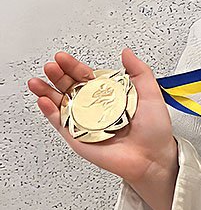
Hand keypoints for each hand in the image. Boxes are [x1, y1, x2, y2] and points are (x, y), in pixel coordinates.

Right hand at [28, 49, 178, 209]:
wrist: (153, 156)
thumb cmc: (154, 130)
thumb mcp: (150, 93)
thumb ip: (139, 71)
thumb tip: (127, 53)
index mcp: (108, 94)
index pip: (85, 76)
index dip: (73, 66)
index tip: (63, 58)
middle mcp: (94, 107)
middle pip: (69, 87)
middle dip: (57, 76)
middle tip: (51, 66)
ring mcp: (84, 121)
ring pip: (60, 104)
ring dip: (46, 92)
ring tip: (37, 81)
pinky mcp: (78, 137)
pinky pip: (60, 123)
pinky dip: (49, 112)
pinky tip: (43, 101)